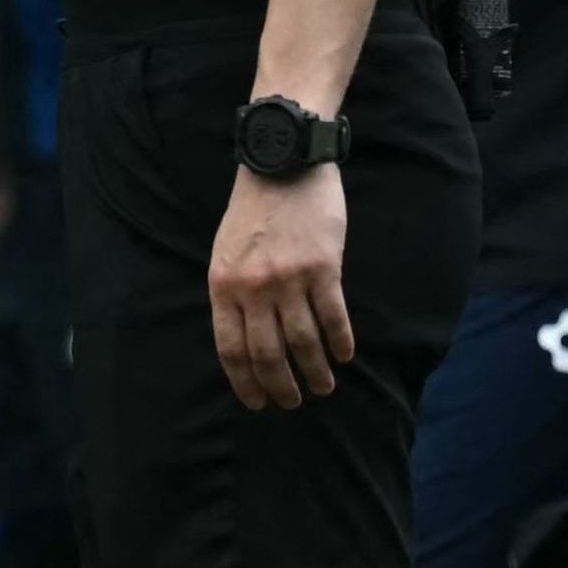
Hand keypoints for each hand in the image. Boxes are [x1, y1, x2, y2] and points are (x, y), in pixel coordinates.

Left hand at [208, 164, 353, 409]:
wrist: (282, 165)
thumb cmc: (252, 212)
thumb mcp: (225, 253)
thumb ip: (233, 293)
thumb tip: (244, 338)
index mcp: (223, 286)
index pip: (231, 349)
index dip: (245, 381)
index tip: (258, 402)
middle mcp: (253, 288)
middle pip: (267, 353)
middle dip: (280, 385)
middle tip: (293, 402)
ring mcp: (289, 279)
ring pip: (303, 341)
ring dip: (315, 370)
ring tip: (323, 387)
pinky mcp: (324, 267)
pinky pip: (333, 316)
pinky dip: (340, 341)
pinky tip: (344, 356)